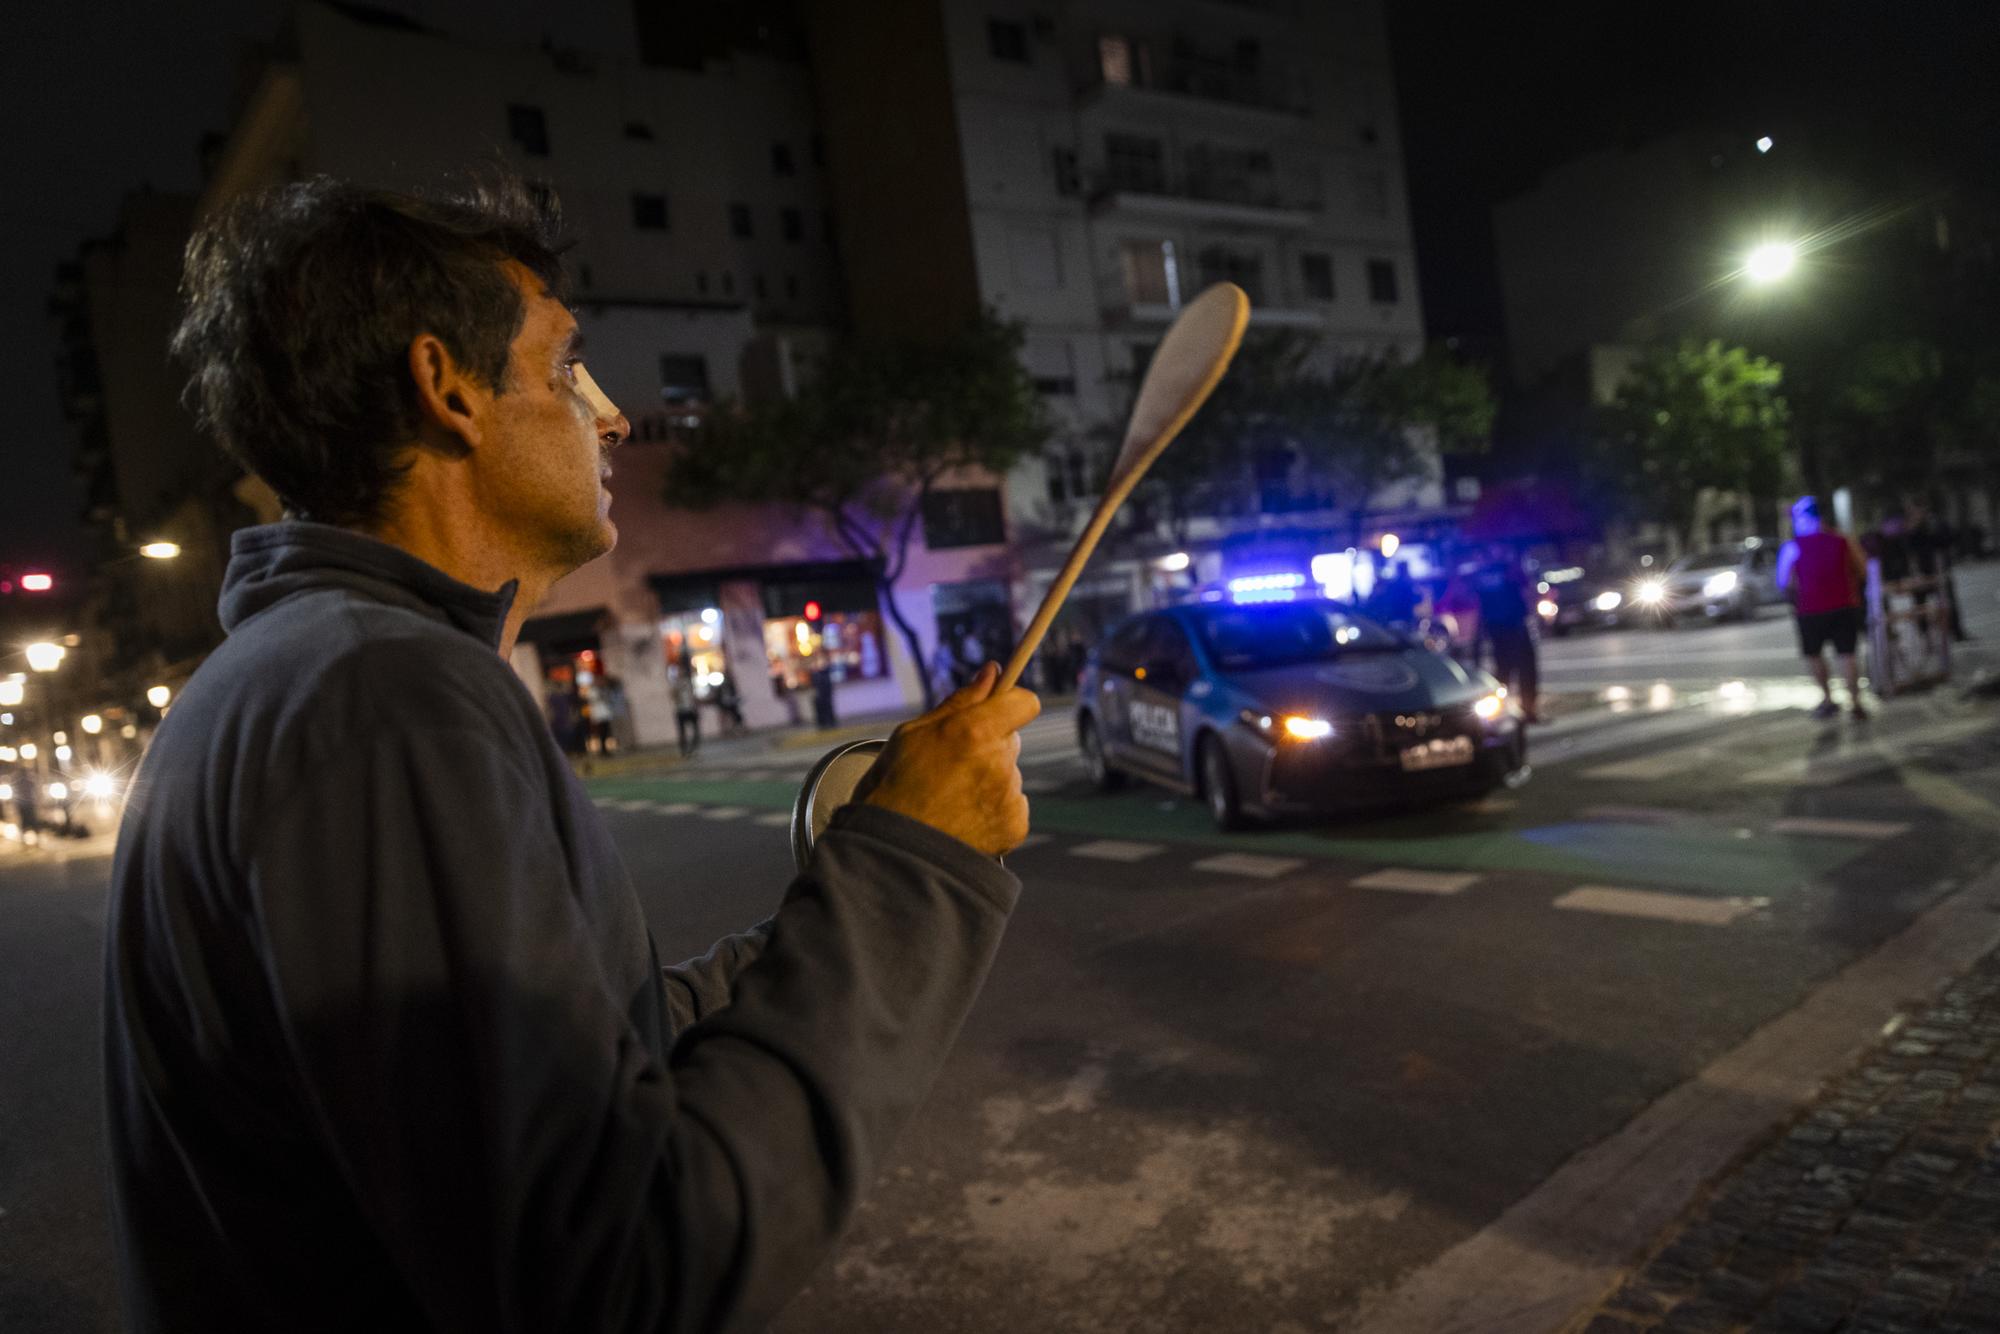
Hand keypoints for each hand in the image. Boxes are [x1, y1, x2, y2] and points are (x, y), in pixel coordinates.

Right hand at [856, 663, 1040, 857]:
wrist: (891, 853)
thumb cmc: (893, 788)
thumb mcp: (914, 734)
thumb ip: (960, 701)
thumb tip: (991, 672)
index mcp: (975, 731)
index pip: (1024, 702)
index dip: (1011, 704)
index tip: (998, 709)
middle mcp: (999, 763)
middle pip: (1010, 741)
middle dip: (989, 746)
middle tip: (953, 765)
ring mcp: (1009, 797)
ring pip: (1008, 775)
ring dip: (989, 781)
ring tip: (950, 799)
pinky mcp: (1014, 826)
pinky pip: (1012, 806)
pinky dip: (994, 811)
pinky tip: (963, 818)